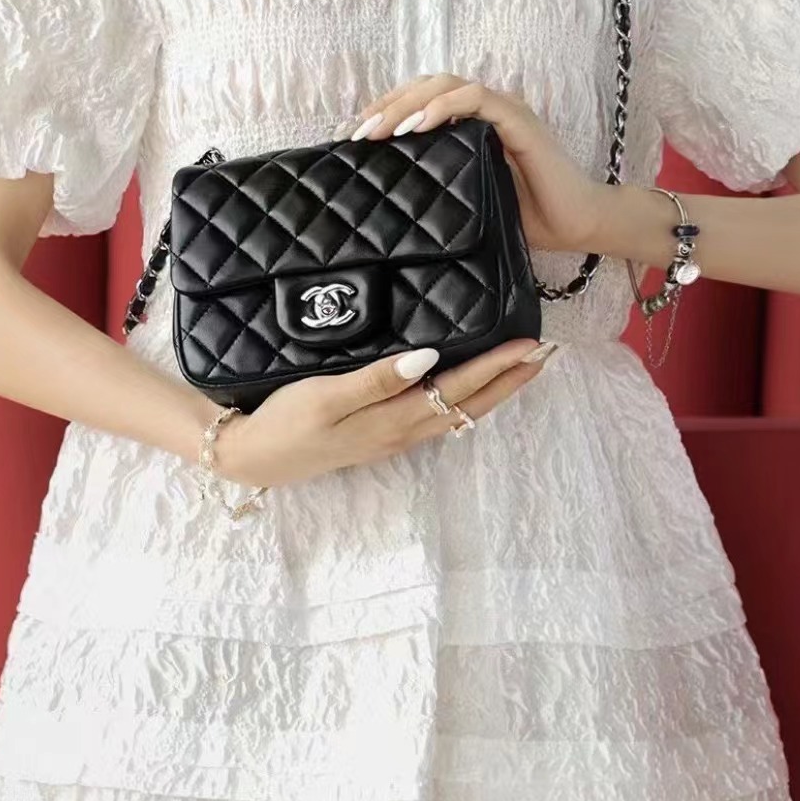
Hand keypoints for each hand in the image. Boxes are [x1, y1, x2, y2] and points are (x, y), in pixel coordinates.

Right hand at [209, 339, 554, 489]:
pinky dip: (463, 398)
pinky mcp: (381, 436)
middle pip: (469, 404)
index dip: (497, 366)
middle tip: (545, 352)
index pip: (460, 388)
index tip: (530, 344)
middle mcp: (403, 432)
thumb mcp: (326, 396)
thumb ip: (377, 379)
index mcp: (395, 419)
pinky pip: (436, 416)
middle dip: (509, 379)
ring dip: (492, 390)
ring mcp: (393, 437)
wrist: (254, 457)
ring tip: (520, 368)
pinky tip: (467, 387)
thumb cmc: (285, 421)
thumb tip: (429, 359)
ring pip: (457, 413)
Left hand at [345, 72, 605, 254]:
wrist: (576, 227)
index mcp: (471, 124)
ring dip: (407, 103)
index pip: (419, 101)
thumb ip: (435, 186)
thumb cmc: (525, 217)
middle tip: (355, 134)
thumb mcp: (465, 200)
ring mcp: (503, 110)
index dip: (385, 112)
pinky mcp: (519, 119)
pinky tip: (417, 126)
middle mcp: (486, 110)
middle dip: (386, 105)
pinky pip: (476, 99)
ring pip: (445, 85)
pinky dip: (443, 106)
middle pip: (425, 87)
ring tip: (379, 129)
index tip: (352, 138)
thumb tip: (385, 196)